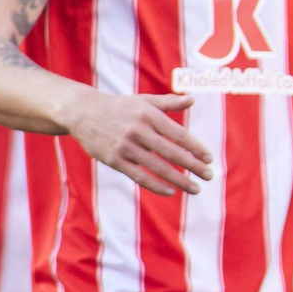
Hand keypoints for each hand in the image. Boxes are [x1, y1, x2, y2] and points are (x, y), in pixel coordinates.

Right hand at [63, 90, 213, 195]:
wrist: (83, 113)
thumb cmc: (120, 107)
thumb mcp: (144, 100)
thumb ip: (169, 102)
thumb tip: (192, 100)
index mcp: (149, 115)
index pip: (178, 134)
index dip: (196, 148)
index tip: (209, 158)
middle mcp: (138, 131)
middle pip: (172, 152)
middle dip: (193, 166)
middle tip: (210, 175)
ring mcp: (126, 147)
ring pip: (158, 168)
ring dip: (179, 180)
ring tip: (196, 188)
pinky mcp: (114, 160)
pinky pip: (139, 176)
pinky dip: (156, 185)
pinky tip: (171, 192)